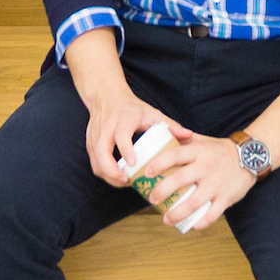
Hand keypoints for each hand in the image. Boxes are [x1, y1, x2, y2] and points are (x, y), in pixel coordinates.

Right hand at [64, 31, 168, 187]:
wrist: (106, 96)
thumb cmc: (132, 108)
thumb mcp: (151, 112)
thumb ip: (170, 124)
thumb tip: (189, 135)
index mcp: (123, 118)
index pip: (120, 136)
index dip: (126, 150)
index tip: (133, 164)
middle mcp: (106, 127)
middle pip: (102, 151)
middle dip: (112, 170)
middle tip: (126, 181)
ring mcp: (95, 135)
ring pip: (95, 160)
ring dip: (107, 175)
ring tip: (123, 182)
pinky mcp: (89, 142)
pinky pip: (94, 162)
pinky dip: (104, 173)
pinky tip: (116, 178)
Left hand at [132, 124, 256, 234]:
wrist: (250, 156)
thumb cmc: (220, 150)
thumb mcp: (202, 140)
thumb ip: (183, 139)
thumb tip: (162, 134)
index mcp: (198, 151)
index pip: (174, 155)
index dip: (159, 164)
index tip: (146, 172)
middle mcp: (206, 167)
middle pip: (179, 180)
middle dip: (162, 191)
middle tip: (152, 198)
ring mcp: (216, 184)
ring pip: (193, 202)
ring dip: (177, 213)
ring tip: (166, 219)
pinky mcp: (226, 197)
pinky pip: (212, 214)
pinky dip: (200, 222)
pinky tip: (190, 225)